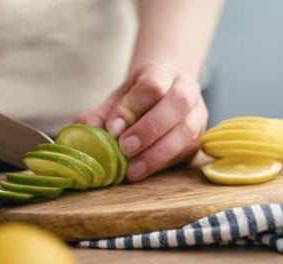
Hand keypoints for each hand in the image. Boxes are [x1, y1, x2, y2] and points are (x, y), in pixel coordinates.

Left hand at [75, 62, 207, 180]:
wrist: (163, 98)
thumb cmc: (136, 101)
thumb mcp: (117, 101)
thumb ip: (100, 115)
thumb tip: (83, 130)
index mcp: (163, 72)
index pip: (152, 85)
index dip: (132, 107)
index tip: (113, 128)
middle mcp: (186, 88)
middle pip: (177, 102)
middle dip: (149, 128)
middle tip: (125, 148)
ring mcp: (197, 113)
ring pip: (187, 130)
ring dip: (158, 152)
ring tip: (133, 170)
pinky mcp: (199, 138)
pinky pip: (187, 151)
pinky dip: (164, 163)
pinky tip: (145, 171)